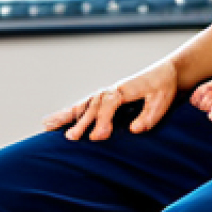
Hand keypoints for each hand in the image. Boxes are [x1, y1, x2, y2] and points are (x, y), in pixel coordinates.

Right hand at [42, 60, 177, 140]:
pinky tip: (56, 120)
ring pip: (83, 104)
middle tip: (70, 138)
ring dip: (67, 115)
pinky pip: (84, 105)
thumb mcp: (162, 102)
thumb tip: (132, 130)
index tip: (97, 137)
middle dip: (80, 122)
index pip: (109, 104)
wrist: (164, 73)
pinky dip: (70, 112)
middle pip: (92, 105)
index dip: (102, 120)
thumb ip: (148, 116)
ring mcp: (106, 93)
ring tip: (47, 125)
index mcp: (125, 89)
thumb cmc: (163, 89)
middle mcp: (112, 90)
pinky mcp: (105, 98)